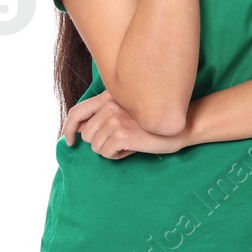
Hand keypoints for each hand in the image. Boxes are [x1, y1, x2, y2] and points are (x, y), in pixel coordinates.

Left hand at [62, 90, 187, 158]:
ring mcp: (116, 119)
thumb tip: (78, 129)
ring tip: (129, 143)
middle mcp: (111, 105)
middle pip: (87, 135)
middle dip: (100, 142)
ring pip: (96, 147)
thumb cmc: (155, 120)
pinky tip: (132, 148)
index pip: (77, 111)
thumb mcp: (129, 110)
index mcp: (110, 96)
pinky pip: (106, 153)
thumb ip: (104, 114)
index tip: (69, 141)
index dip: (68, 128)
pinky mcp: (122, 134)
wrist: (183, 125)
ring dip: (111, 150)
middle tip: (121, 140)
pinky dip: (118, 155)